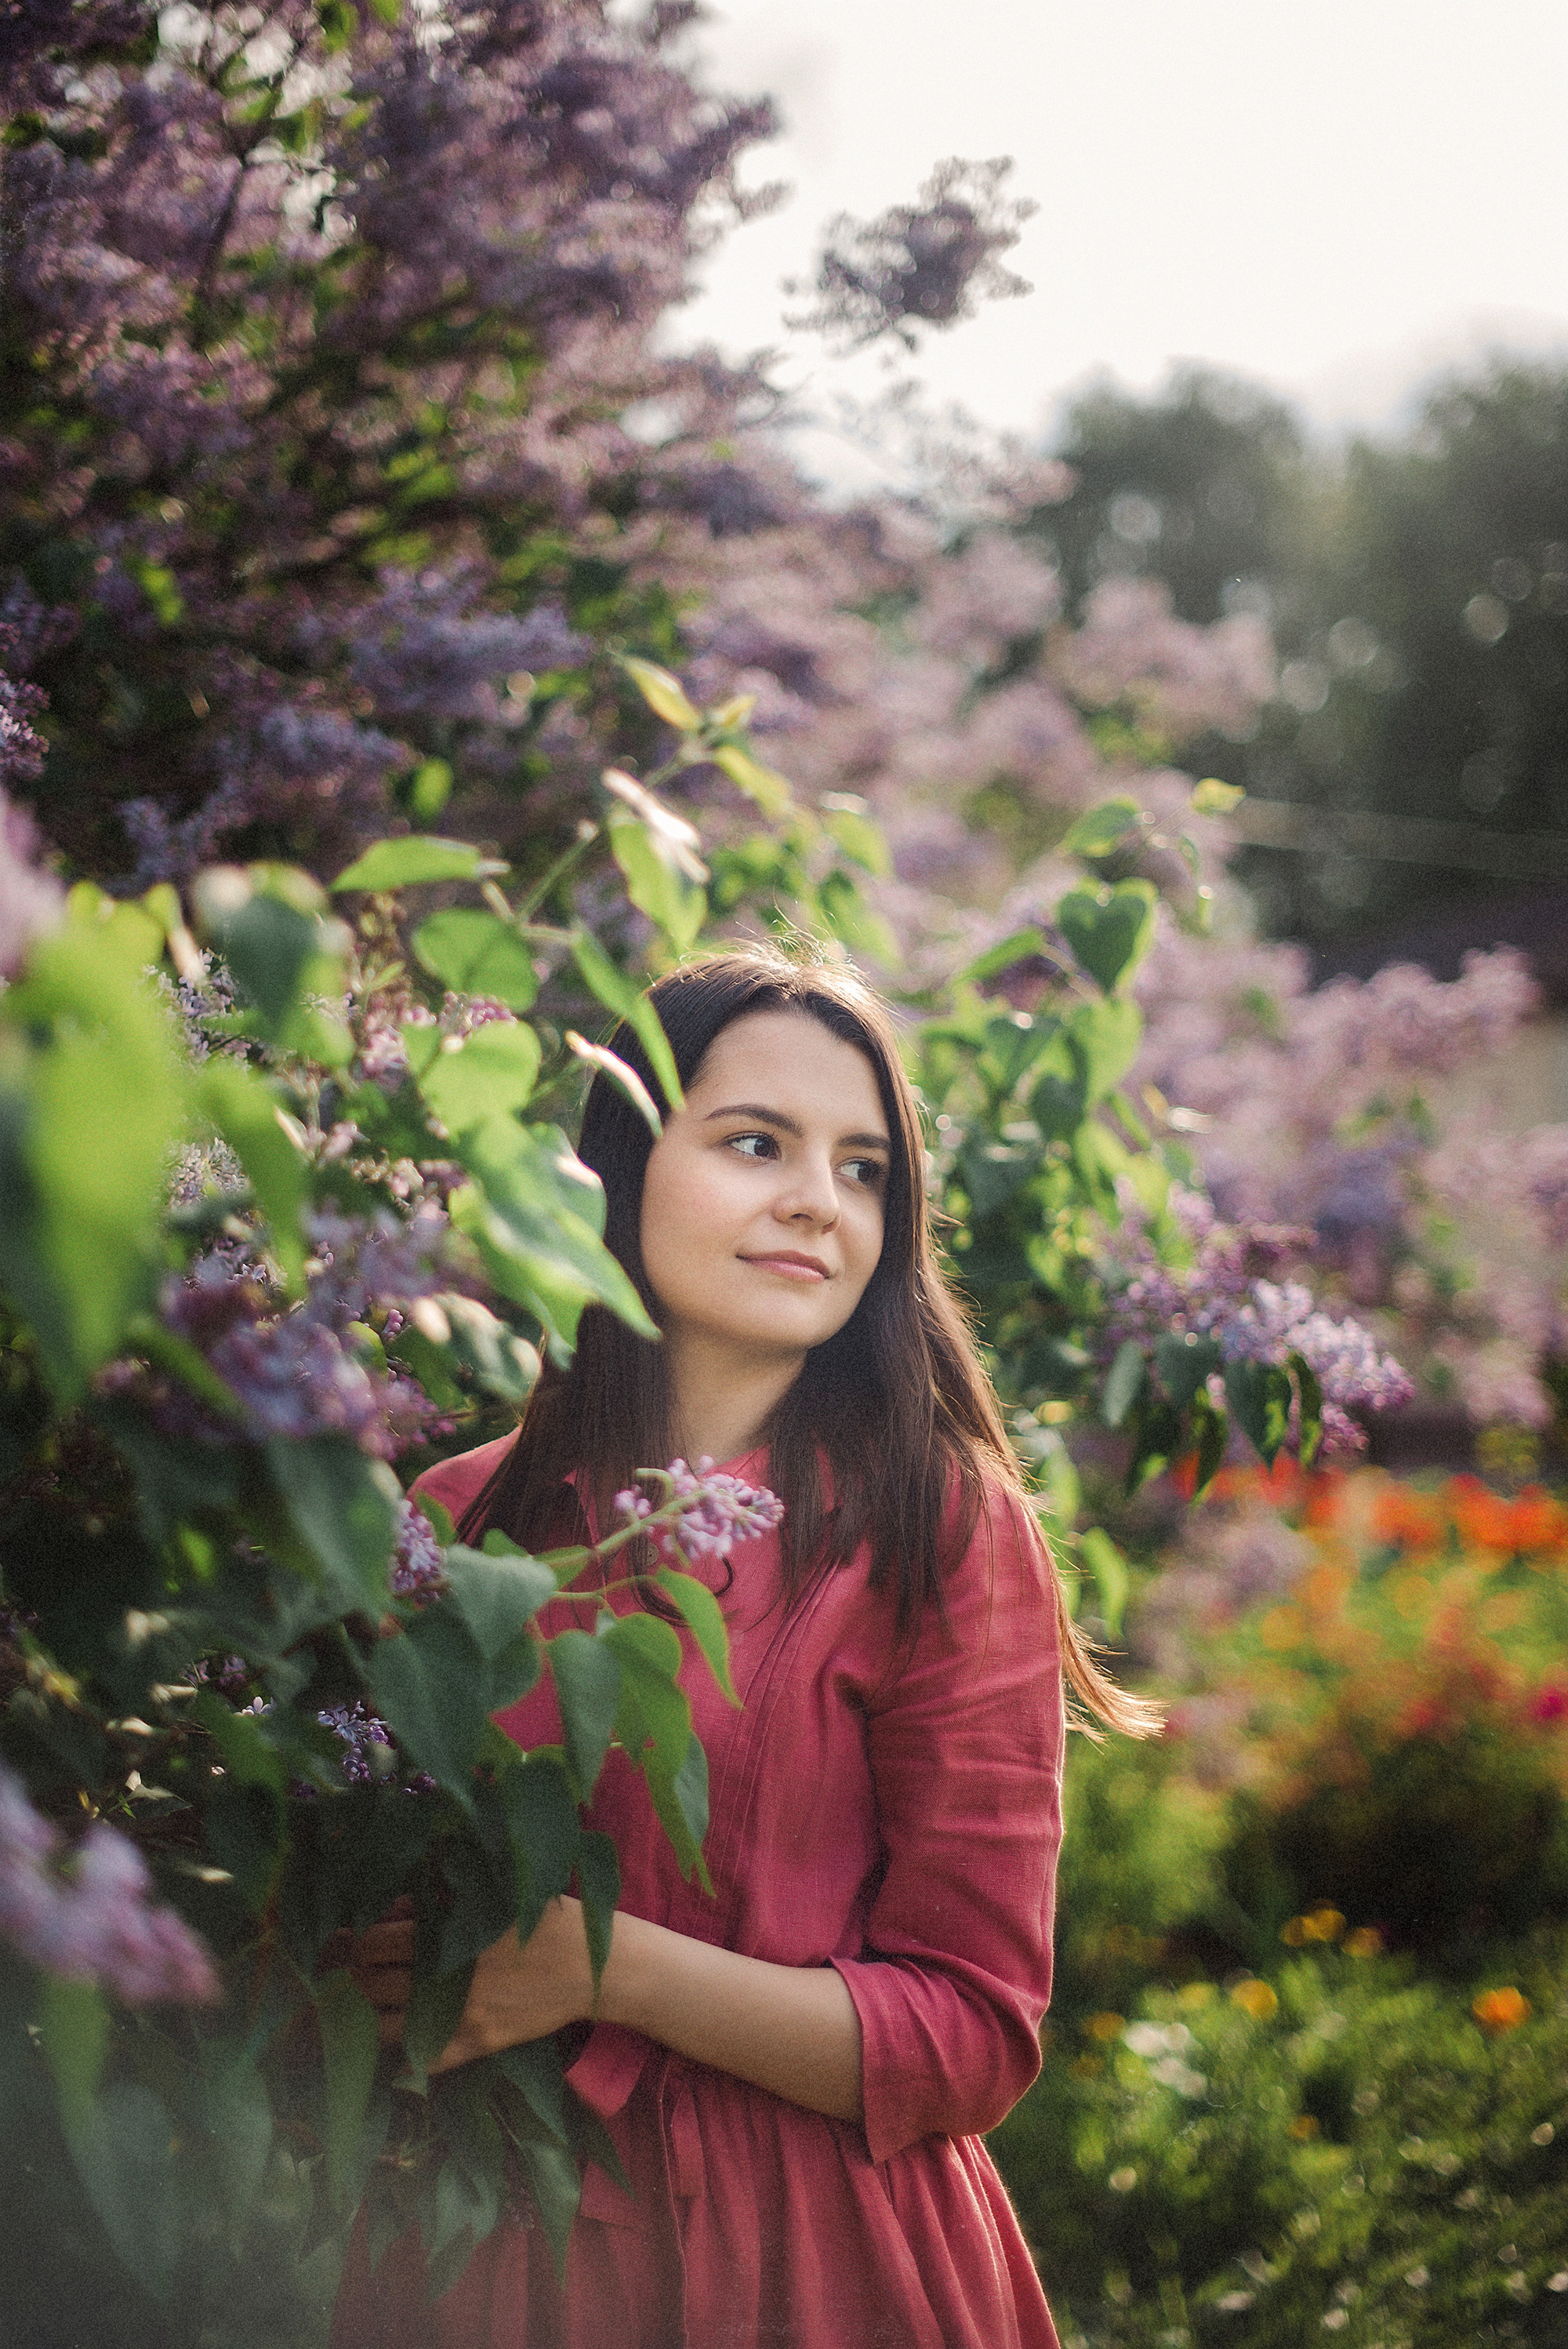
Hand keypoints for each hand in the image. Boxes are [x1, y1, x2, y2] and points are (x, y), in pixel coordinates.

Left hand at [333, 1893, 596, 2069]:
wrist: (594, 1966)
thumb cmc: (545, 1920)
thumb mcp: (494, 1895)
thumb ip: (441, 1900)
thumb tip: (397, 1909)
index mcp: (446, 1938)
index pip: (374, 1943)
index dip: (350, 1942)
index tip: (341, 1941)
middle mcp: (444, 1981)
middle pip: (371, 1985)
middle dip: (348, 1980)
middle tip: (338, 1976)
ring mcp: (459, 2019)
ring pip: (387, 2028)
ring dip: (365, 2018)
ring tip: (356, 2009)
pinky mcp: (477, 2045)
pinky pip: (425, 2061)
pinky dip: (404, 2056)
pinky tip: (394, 2046)